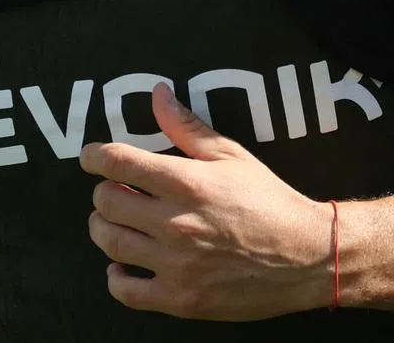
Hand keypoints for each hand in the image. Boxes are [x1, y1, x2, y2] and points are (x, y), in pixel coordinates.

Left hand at [79, 82, 332, 319]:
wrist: (304, 256)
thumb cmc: (268, 200)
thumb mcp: (230, 154)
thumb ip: (187, 126)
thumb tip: (157, 93)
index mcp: (187, 182)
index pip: (119, 162)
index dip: (94, 156)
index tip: (89, 156)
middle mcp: (176, 223)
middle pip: (107, 202)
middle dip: (102, 191)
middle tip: (112, 188)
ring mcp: (176, 265)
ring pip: (111, 243)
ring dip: (102, 228)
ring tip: (112, 220)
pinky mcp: (181, 300)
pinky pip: (127, 292)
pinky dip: (115, 278)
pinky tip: (121, 266)